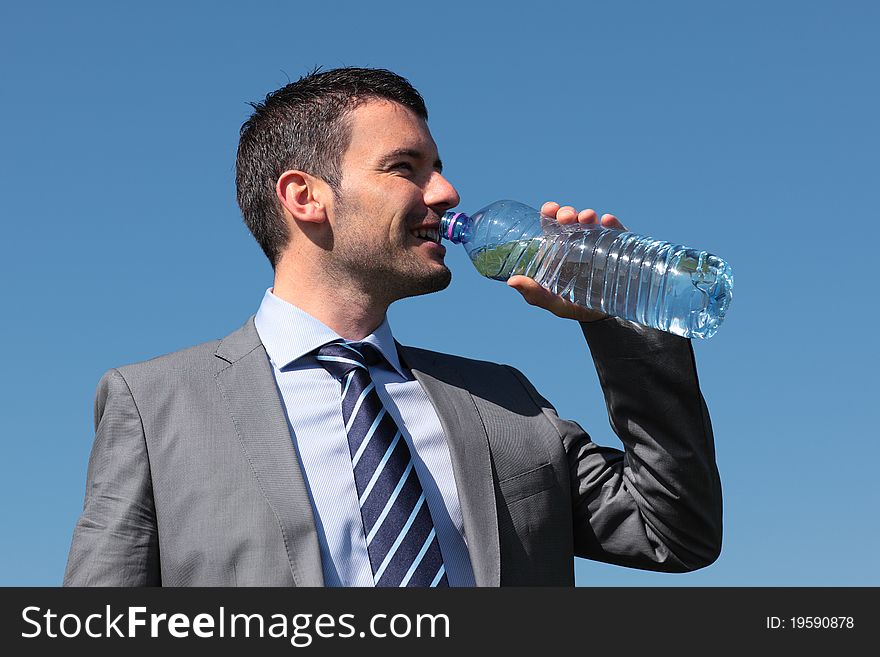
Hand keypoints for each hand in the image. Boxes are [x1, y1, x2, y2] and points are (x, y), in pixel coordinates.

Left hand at [507, 201, 626, 321]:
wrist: (604, 316)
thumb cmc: (574, 306)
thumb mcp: (554, 302)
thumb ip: (535, 294)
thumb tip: (511, 281)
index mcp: (558, 249)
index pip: (551, 224)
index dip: (549, 213)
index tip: (550, 209)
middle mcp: (577, 241)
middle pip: (570, 220)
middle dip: (568, 213)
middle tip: (567, 217)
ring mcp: (597, 242)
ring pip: (591, 222)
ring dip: (588, 216)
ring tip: (587, 217)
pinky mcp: (617, 247)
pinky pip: (616, 232)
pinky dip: (613, 224)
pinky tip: (608, 221)